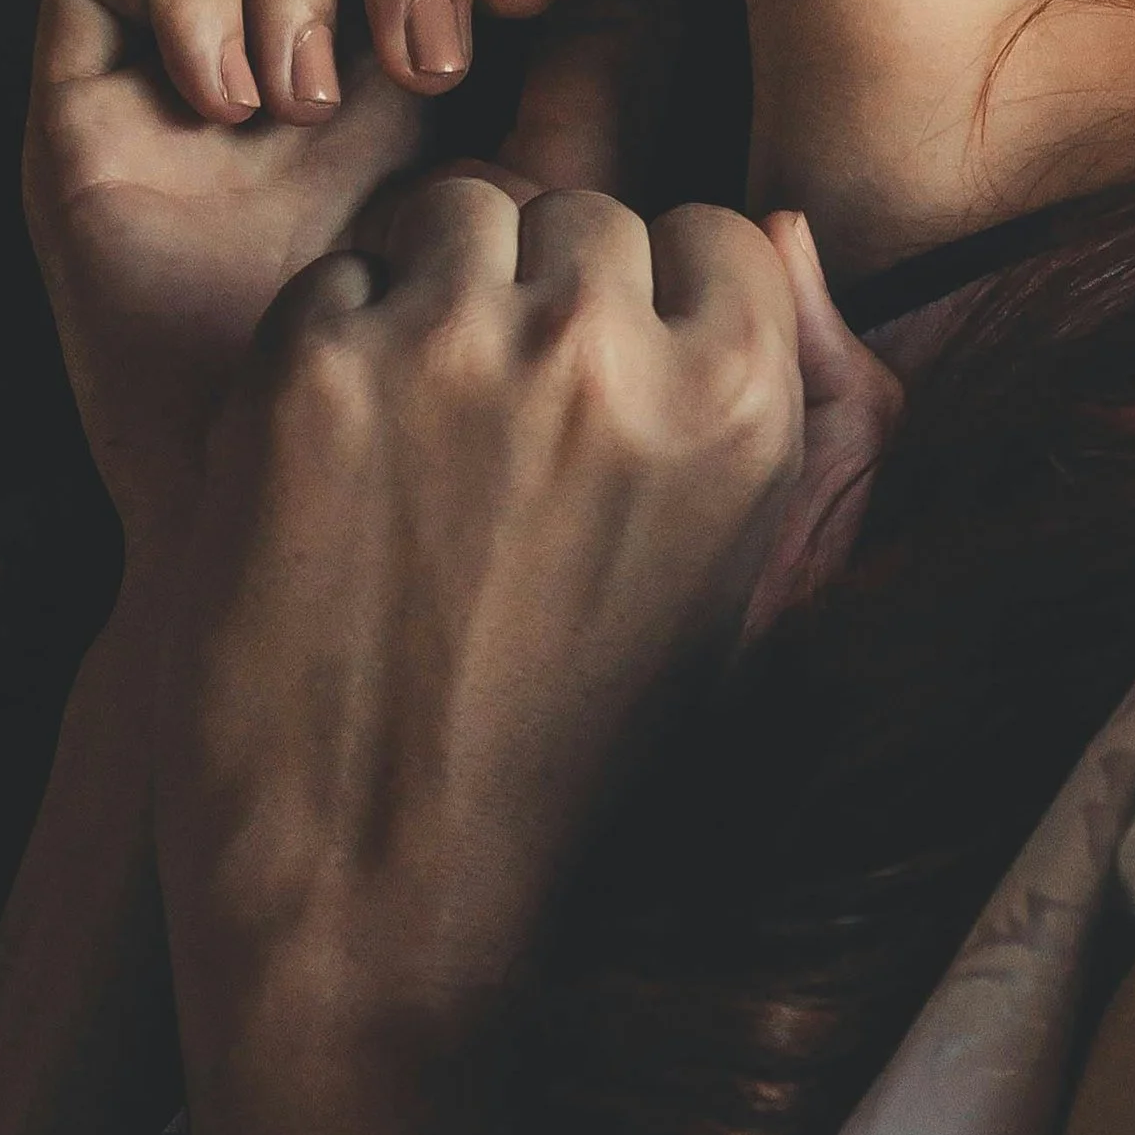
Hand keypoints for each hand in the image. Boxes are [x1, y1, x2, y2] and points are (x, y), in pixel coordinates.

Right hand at [23, 0, 673, 555]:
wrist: (332, 504)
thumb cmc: (464, 365)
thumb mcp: (565, 177)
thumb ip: (608, 25)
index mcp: (410, 25)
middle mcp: (292, 20)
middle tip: (435, 59)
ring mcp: (182, 51)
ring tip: (322, 100)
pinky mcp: (84, 98)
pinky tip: (235, 114)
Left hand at [155, 184, 891, 1081]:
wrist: (393, 922)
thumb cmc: (593, 772)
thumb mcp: (769, 595)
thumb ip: (829, 402)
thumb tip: (790, 230)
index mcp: (743, 405)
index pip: (721, 234)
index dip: (660, 313)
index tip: (615, 410)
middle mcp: (606, 351)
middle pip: (586, 216)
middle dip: (548, 299)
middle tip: (502, 441)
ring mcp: (449, 349)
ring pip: (458, 212)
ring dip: (437, 294)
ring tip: (418, 438)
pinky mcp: (305, 373)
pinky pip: (333, 275)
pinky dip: (328, 348)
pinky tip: (336, 473)